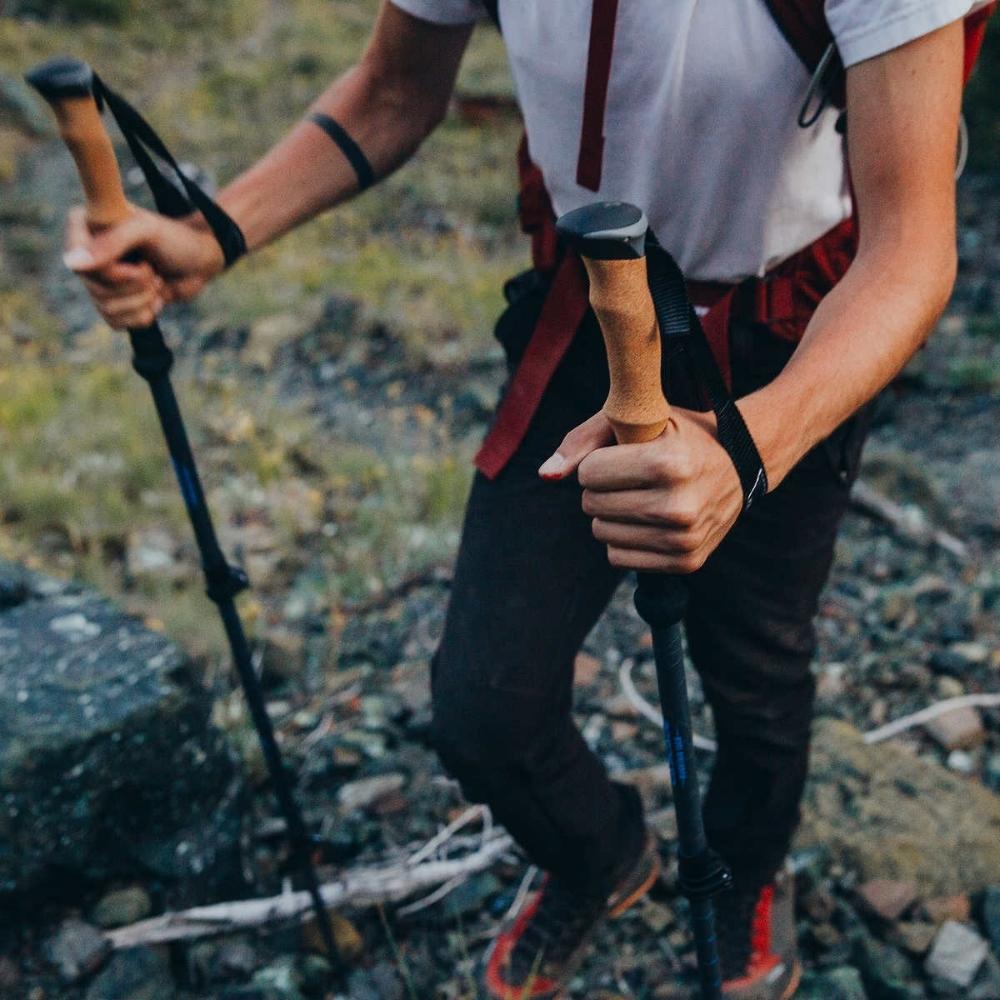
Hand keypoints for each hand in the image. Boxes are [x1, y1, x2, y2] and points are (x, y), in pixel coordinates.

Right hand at [63, 205, 225, 328]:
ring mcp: (100, 279)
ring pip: (106, 308)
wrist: (200, 262)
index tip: (140, 263)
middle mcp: (87, 253)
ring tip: (156, 280)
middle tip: (152, 269)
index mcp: (86, 226)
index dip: (110, 271)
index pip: (77, 260)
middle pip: (94, 288)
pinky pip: (116, 322)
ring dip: (141, 300)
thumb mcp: (146, 231)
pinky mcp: (115, 302)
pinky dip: (142, 315)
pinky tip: (155, 298)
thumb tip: (72, 264)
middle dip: (135, 285)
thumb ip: (111, 243)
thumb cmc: (175, 239)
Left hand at [538, 408, 743, 572]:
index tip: (620, 454)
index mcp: (669, 463)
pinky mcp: (686, 563)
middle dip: (601, 488)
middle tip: (631, 476)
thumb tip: (546, 476)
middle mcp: (679, 506)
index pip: (589, 473)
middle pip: (591, 505)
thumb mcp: (636, 420)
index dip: (597, 462)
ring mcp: (684, 539)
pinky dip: (624, 538)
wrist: (741, 463)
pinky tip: (648, 519)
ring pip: (601, 533)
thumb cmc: (676, 435)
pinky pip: (618, 557)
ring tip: (641, 496)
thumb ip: (583, 440)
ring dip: (610, 514)